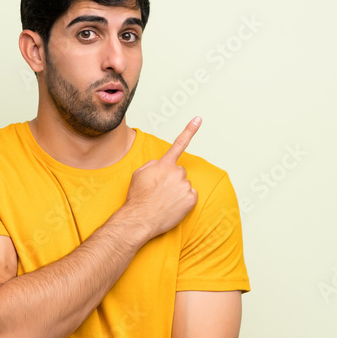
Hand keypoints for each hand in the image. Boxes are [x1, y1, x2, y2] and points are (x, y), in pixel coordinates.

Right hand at [124, 116, 200, 240]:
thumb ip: (152, 164)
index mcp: (164, 165)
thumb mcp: (139, 174)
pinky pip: (190, 196)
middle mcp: (176, 173)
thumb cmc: (138, 198)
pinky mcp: (191, 199)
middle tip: (160, 191)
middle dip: (172, 179)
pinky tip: (172, 206)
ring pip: (184, 185)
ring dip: (177, 191)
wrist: (140, 219)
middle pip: (179, 171)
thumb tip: (160, 165)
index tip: (198, 119)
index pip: (178, 144)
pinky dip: (183, 201)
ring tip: (164, 201)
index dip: (189, 130)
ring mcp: (185, 186)